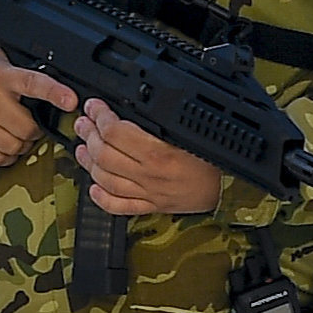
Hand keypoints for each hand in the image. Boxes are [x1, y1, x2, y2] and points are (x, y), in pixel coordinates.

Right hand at [0, 48, 77, 168]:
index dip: (54, 92)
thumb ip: (21, 70)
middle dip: (34, 131)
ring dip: (20, 145)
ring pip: (14, 146)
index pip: (32, 82)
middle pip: (27, 127)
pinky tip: (0, 145)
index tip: (71, 101)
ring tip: (14, 135)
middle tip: (29, 126)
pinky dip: (5, 156)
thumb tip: (57, 82)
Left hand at [71, 99, 217, 214]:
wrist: (230, 190)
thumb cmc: (215, 158)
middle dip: (89, 135)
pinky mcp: (150, 206)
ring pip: (105, 179)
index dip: (100, 116)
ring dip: (88, 162)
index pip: (116, 132)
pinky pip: (119, 206)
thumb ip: (160, 121)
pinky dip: (102, 197)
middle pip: (104, 155)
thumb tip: (132, 105)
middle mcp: (150, 175)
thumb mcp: (190, 132)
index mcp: (160, 153)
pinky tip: (93, 186)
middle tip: (84, 123)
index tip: (95, 106)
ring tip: (82, 147)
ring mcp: (148, 193)